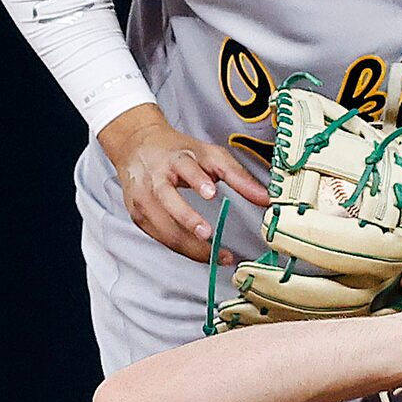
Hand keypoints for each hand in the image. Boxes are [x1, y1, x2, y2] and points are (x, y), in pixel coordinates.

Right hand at [99, 105, 271, 263]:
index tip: (211, 192)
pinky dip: (181, 247)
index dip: (197, 179)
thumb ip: (237, 176)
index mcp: (175, 158)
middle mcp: (155, 177)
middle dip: (187, 218)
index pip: (185, 166)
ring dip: (188, 244)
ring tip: (213, 254)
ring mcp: (143, 198)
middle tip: (207, 233)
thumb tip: (264, 198)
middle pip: (167, 199)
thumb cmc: (176, 151)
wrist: (136, 147)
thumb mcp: (209, 155)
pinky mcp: (138, 215)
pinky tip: (199, 253)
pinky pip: (160, 237)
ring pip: (163, 226)